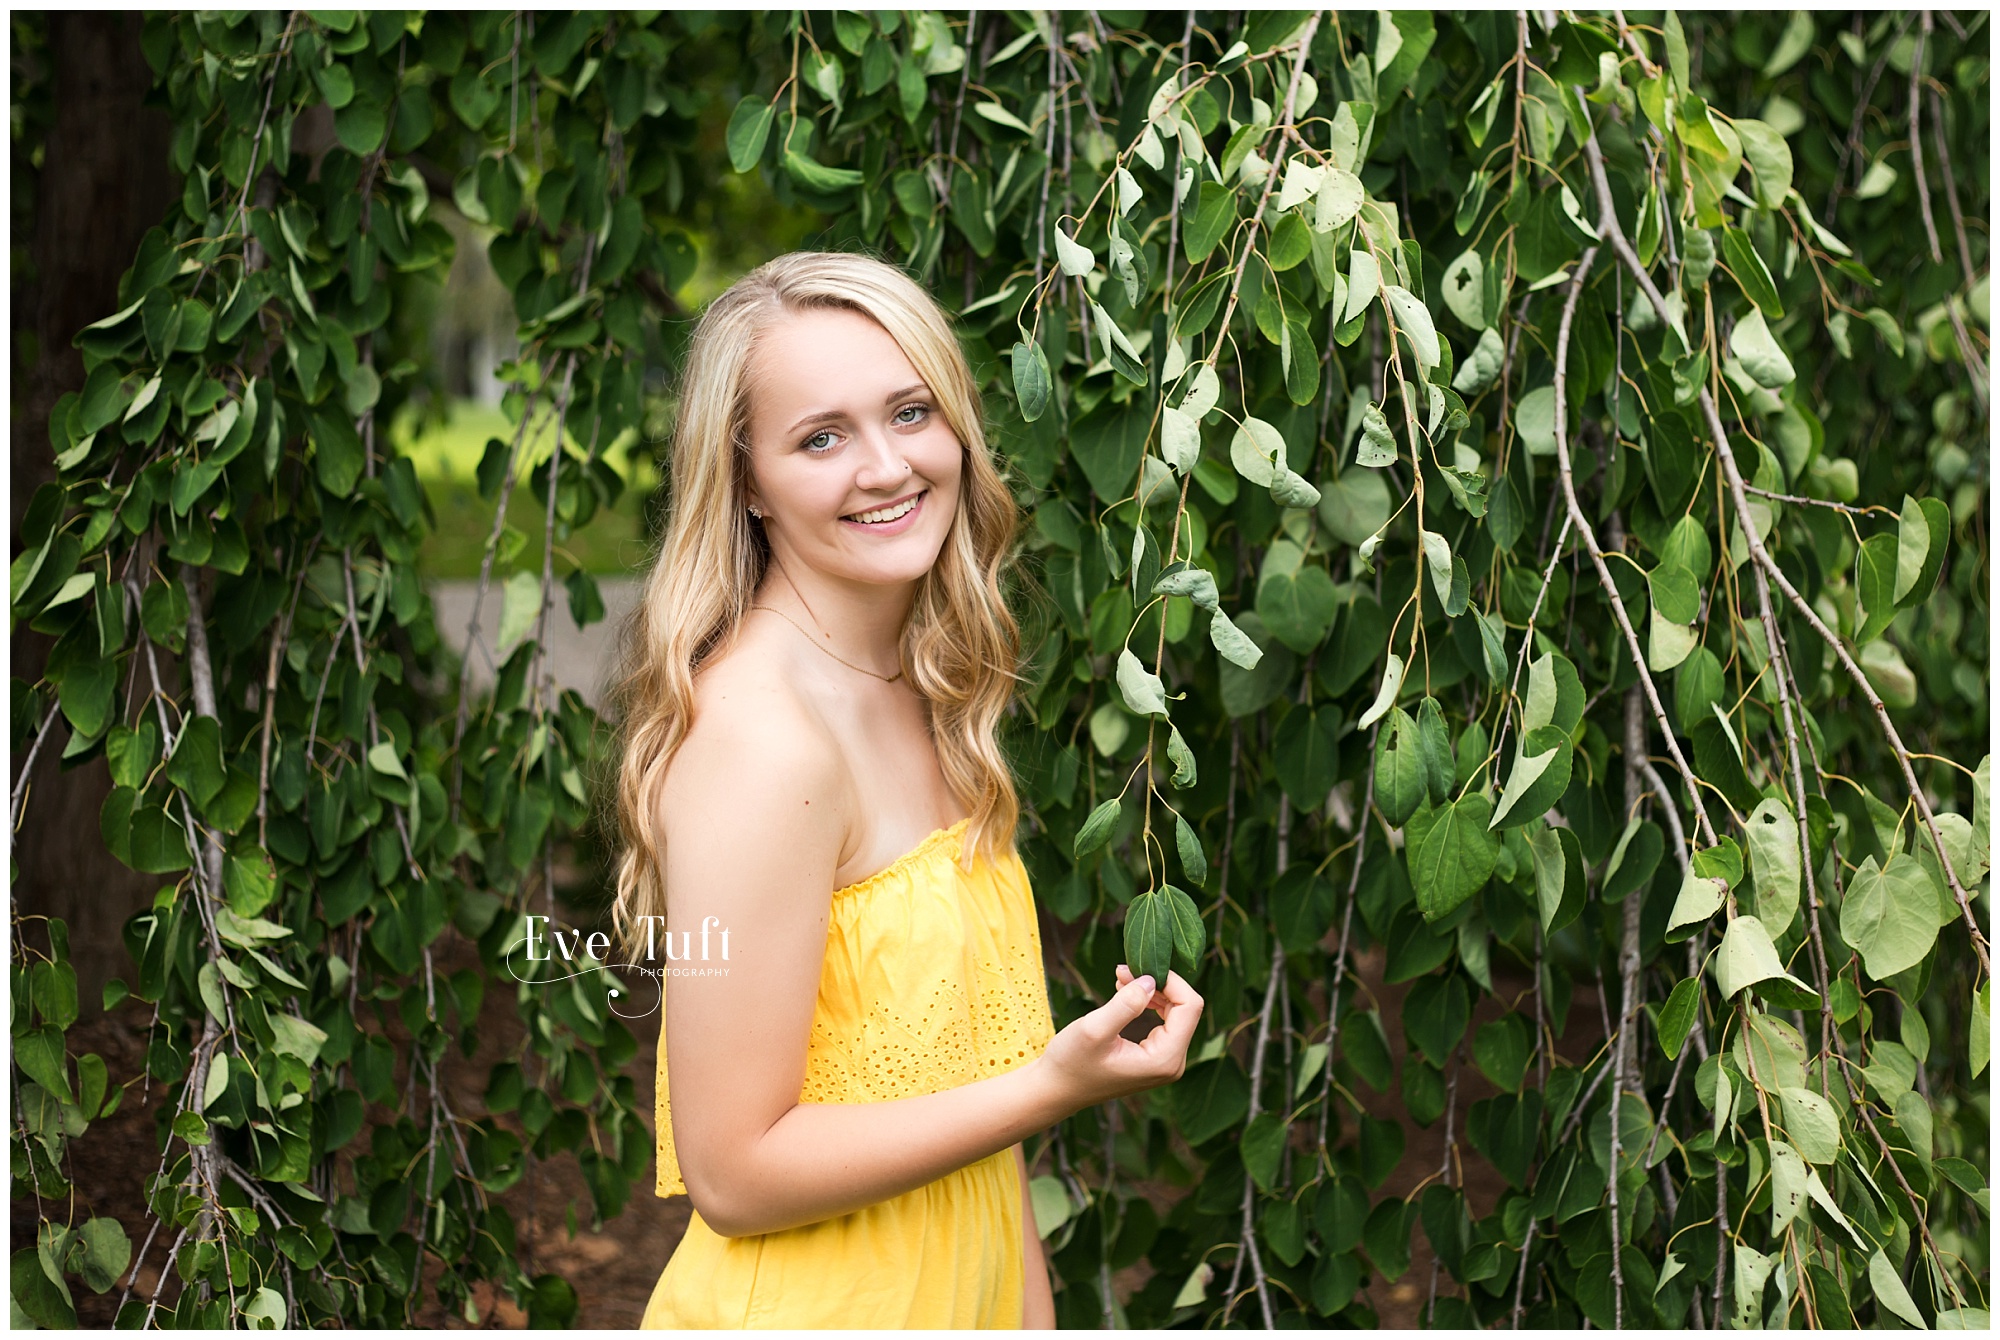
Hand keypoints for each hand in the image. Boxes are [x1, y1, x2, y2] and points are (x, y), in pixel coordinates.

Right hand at [1035, 964, 1203, 1109]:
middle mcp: (1172, 1063)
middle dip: (1158, 983)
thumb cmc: (1071, 1063)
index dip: (1170, 981)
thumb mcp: (1094, 1029)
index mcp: (1164, 1059)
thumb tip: (1151, 980)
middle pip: (1186, 1008)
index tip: (1138, 968)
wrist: (1057, 1089)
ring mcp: (1166, 1062)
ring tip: (1122, 978)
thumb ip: (1126, 1004)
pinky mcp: (1156, 1058)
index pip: (1190, 1007)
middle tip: (1124, 970)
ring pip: (1176, 1012)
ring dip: (1152, 990)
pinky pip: (1165, 1022)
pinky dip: (1148, 1002)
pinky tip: (1127, 992)